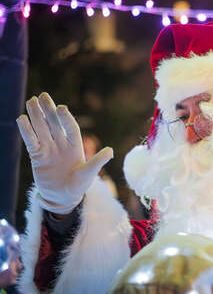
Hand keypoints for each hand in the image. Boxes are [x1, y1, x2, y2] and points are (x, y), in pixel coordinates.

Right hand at [16, 93, 112, 213]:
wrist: (63, 198)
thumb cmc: (79, 185)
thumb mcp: (89, 174)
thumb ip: (97, 162)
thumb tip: (110, 151)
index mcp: (75, 146)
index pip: (71, 128)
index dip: (66, 118)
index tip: (61, 107)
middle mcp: (61, 144)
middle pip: (54, 124)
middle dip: (49, 110)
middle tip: (43, 96)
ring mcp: (48, 149)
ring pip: (41, 129)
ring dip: (36, 116)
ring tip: (31, 101)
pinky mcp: (37, 156)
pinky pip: (31, 141)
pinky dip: (26, 131)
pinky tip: (21, 118)